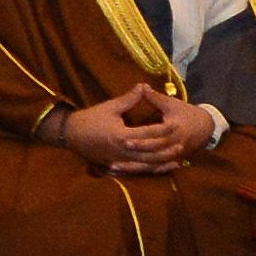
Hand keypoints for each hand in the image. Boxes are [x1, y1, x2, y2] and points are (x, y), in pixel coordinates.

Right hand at [63, 83, 214, 173]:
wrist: (72, 135)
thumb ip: (129, 99)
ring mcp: (120, 161)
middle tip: (183, 145)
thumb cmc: (91, 119)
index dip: (164, 130)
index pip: (148, 134)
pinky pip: (137, 170)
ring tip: (177, 159)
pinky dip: (150, 170)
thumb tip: (144, 85)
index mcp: (122, 135)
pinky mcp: (118, 165)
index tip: (177, 124)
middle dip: (167, 149)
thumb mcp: (110, 107)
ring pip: (145, 165)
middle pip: (150, 153)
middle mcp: (123, 151)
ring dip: (161, 162)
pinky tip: (160, 168)